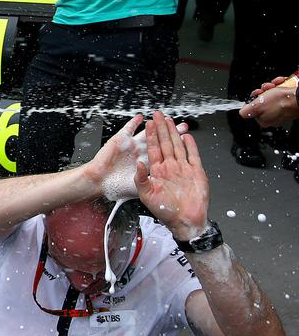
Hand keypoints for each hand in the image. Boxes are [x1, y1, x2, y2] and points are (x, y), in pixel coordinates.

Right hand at [80, 114, 188, 200]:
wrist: (99, 183)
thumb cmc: (116, 188)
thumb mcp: (140, 190)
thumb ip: (150, 181)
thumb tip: (156, 176)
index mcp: (149, 165)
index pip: (166, 152)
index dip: (175, 145)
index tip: (184, 139)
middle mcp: (141, 154)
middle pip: (160, 141)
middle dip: (172, 133)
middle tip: (182, 126)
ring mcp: (131, 146)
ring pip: (147, 133)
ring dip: (156, 126)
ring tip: (165, 119)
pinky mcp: (119, 141)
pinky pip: (128, 129)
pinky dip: (134, 123)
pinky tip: (141, 118)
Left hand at [134, 112, 208, 240]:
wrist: (185, 220)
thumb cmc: (165, 210)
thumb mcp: (146, 195)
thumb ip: (141, 178)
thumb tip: (138, 164)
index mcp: (158, 171)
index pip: (153, 148)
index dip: (151, 136)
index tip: (148, 123)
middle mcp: (170, 167)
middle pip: (165, 143)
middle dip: (161, 128)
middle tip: (158, 115)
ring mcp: (183, 168)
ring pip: (177, 146)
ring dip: (174, 133)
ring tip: (170, 120)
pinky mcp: (196, 172)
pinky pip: (193, 156)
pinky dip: (191, 146)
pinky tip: (187, 136)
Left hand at [241, 76, 298, 127]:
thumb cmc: (280, 102)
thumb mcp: (256, 106)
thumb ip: (246, 112)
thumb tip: (242, 113)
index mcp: (264, 120)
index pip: (253, 107)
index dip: (254, 98)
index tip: (257, 93)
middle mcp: (273, 116)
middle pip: (262, 99)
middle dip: (264, 90)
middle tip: (267, 88)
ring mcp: (282, 109)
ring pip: (271, 94)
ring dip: (272, 86)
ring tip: (276, 84)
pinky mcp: (289, 103)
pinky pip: (281, 92)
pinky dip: (280, 86)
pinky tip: (281, 83)